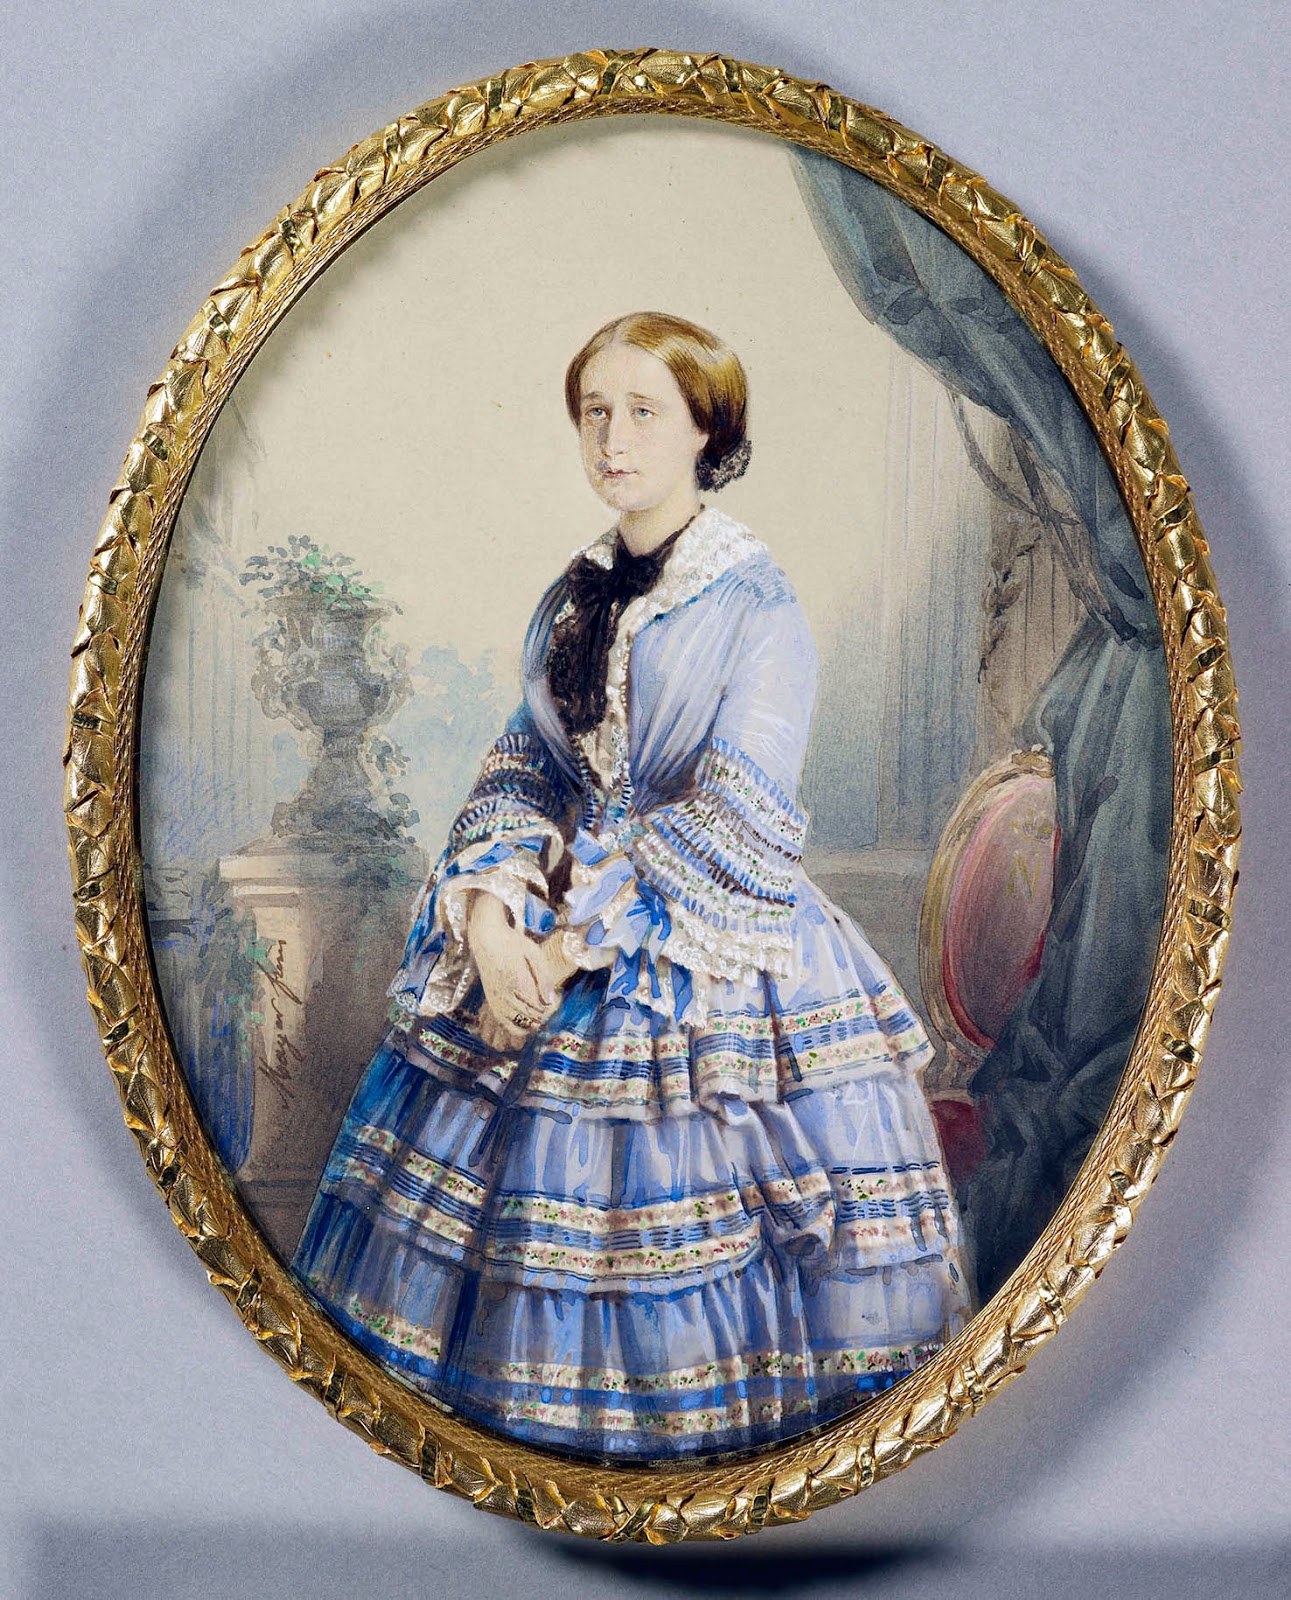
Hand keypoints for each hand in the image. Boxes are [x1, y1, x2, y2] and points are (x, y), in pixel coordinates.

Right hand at [467, 893, 557, 1050]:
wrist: (486, 938)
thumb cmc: (513, 943)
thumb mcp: (534, 953)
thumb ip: (544, 977)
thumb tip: (551, 1002)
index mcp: (518, 981)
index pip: (538, 1007)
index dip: (550, 1008)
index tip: (556, 999)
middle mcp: (504, 993)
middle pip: (529, 1017)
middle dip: (543, 1015)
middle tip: (548, 1003)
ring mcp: (495, 999)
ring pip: (517, 1024)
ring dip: (531, 1022)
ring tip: (539, 1012)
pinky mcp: (491, 1001)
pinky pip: (505, 1022)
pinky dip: (518, 1026)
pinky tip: (526, 1019)